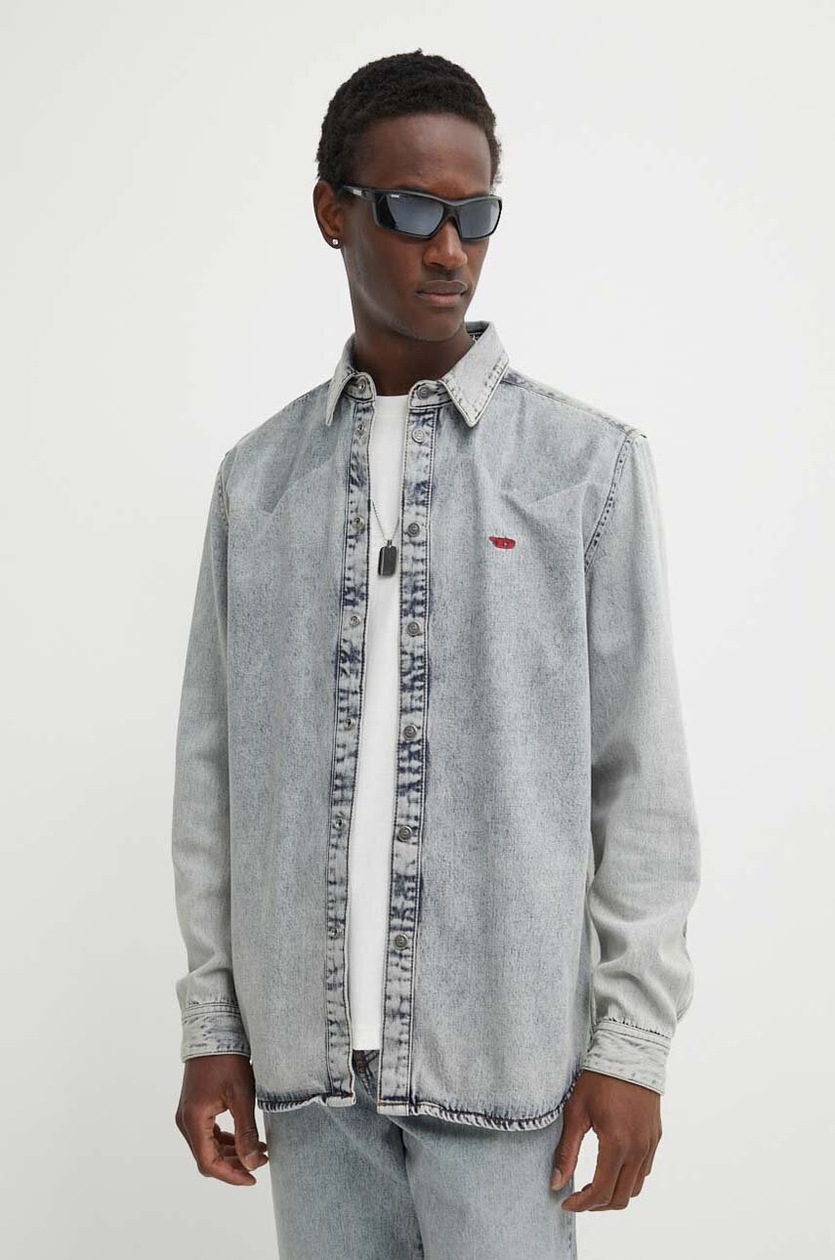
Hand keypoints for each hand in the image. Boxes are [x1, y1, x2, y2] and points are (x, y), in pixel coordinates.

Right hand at [175, 1053, 269, 1184]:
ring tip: (259, 1149)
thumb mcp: (242, 1096)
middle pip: (207, 1157)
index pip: (209, 1163)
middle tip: (260, 1162)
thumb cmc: (228, 1060)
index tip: (253, 1178)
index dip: (231, 1175)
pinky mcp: (194, 1107)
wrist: (213, 1031)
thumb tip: (252, 1163)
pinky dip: (225, 1139)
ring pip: (208, 1146)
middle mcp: (185, 1121)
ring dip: (231, 1152)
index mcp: (193, 1120)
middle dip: (234, 1164)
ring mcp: (187, 1114)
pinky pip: (208, 1133)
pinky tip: (245, 1137)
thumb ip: (246, 1132)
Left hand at [549, 1070, 660, 1210]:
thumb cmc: (598, 1079)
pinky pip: (644, 1170)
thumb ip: (566, 1151)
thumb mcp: (575, 1112)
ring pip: (635, 1188)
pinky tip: (610, 1167)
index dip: (582, 1204)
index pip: (601, 1192)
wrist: (629, 1053)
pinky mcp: (655, 1137)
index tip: (566, 1203)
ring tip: (593, 1184)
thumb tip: (556, 1184)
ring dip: (615, 1194)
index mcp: (617, 1144)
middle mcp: (638, 1149)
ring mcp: (650, 1144)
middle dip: (597, 1205)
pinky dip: (628, 1179)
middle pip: (621, 1198)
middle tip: (578, 1197)